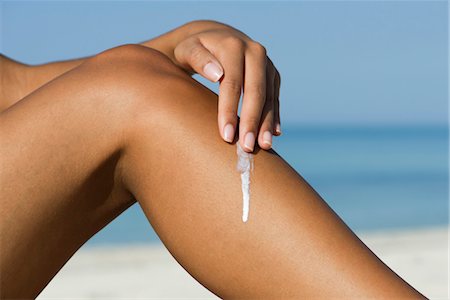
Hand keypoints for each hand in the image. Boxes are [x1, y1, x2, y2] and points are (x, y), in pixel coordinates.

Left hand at [171, 20, 280, 151]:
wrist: (215, 37)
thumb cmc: (194, 49)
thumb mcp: (188, 50)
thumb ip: (198, 59)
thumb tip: (216, 75)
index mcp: (233, 46)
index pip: (232, 83)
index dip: (230, 111)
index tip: (226, 136)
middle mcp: (255, 52)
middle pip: (256, 91)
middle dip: (251, 121)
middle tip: (246, 147)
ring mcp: (266, 63)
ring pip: (269, 96)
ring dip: (266, 123)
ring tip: (264, 147)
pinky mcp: (272, 74)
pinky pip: (275, 97)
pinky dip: (274, 116)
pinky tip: (274, 134)